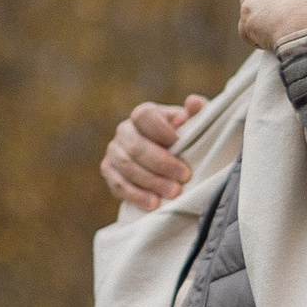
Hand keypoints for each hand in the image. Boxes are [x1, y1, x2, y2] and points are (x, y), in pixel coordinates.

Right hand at [99, 92, 210, 210]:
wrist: (169, 164)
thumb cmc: (184, 141)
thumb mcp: (194, 126)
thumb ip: (198, 113)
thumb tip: (193, 102)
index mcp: (145, 114)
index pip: (144, 115)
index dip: (160, 130)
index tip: (179, 144)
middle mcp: (125, 129)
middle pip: (135, 145)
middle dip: (161, 163)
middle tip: (183, 177)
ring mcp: (114, 151)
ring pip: (126, 166)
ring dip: (151, 181)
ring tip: (172, 193)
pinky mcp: (109, 171)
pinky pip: (117, 184)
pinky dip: (135, 195)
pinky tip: (153, 203)